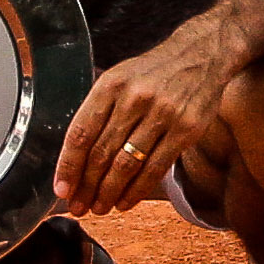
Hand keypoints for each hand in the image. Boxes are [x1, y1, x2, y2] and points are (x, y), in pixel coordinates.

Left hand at [55, 23, 229, 213]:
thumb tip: (76, 155)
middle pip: (101, 153)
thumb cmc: (154, 72)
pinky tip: (126, 202)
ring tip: (100, 207)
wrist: (201, 56)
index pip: (81, 133)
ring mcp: (162, 114)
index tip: (61, 189)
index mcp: (111, 85)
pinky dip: (137, 190)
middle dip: (86, 186)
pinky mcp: (185, 130)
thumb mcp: (120, 78)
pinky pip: (155, 168)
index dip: (69, 166)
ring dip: (109, 192)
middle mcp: (134, 99)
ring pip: (127, 165)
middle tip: (78, 206)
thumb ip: (99, 110)